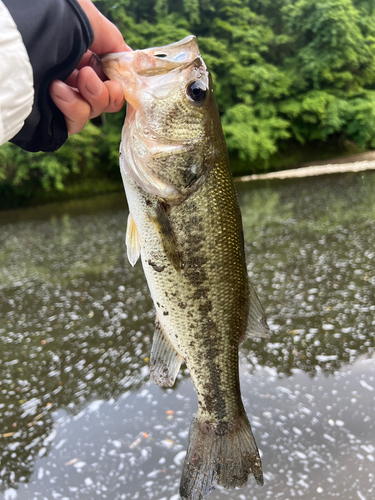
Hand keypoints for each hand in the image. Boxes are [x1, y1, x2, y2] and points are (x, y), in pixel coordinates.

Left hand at [50, 0, 130, 134]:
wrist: (18, 47)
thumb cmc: (49, 25)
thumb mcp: (88, 20)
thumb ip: (114, 40)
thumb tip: (130, 60)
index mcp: (81, 52)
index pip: (113, 74)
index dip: (122, 79)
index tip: (126, 78)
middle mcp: (73, 74)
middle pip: (109, 98)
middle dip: (107, 91)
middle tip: (88, 77)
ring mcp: (64, 97)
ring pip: (95, 110)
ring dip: (89, 97)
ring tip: (63, 81)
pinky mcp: (54, 117)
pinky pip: (77, 123)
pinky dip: (72, 108)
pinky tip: (56, 91)